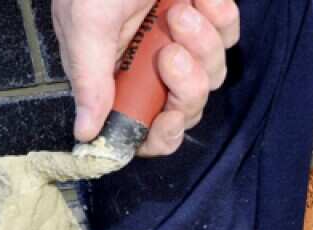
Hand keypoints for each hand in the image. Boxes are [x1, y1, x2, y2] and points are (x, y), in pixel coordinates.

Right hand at [53, 0, 239, 155]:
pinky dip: (220, 19)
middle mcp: (150, 64)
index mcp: (116, 73)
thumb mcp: (84, 21)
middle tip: (171, 54)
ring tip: (181, 11)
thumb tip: (85, 132)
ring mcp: (182, 41)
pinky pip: (228, 37)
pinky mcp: (209, 19)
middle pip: (185, 109)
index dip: (159, 135)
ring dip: (202, 46)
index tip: (167, 118)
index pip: (143, 129)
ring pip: (213, 74)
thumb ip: (89, 77)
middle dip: (187, 88)